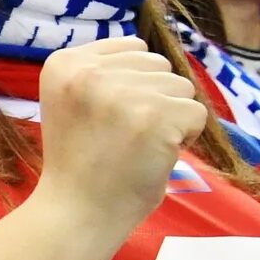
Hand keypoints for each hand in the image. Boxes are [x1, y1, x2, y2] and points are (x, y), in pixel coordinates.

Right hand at [34, 36, 207, 234]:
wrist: (76, 212)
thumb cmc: (80, 161)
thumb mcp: (74, 100)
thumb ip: (104, 72)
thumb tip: (157, 60)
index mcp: (63, 64)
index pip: (132, 47)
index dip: (132, 83)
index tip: (105, 116)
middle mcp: (88, 72)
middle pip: (159, 64)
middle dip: (153, 97)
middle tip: (122, 134)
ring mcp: (121, 93)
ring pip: (181, 86)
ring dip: (170, 117)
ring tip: (138, 144)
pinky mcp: (155, 116)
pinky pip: (196, 113)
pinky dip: (185, 137)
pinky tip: (154, 154)